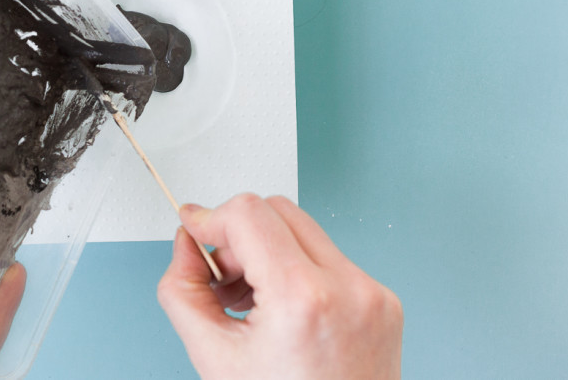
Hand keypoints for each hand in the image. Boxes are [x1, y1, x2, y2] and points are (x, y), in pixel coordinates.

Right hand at [157, 194, 402, 379]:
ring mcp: (372, 293)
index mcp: (303, 299)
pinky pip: (330, 258)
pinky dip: (298, 270)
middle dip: (239, 235)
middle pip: (278, 210)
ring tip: (251, 299)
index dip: (211, 217)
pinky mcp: (384, 300)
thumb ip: (184, 290)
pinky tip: (282, 310)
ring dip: (267, 250)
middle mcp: (347, 288)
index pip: (248, 214)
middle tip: (222, 277)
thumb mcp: (213, 357)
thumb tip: (186, 244)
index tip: (194, 227)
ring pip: (305, 230)